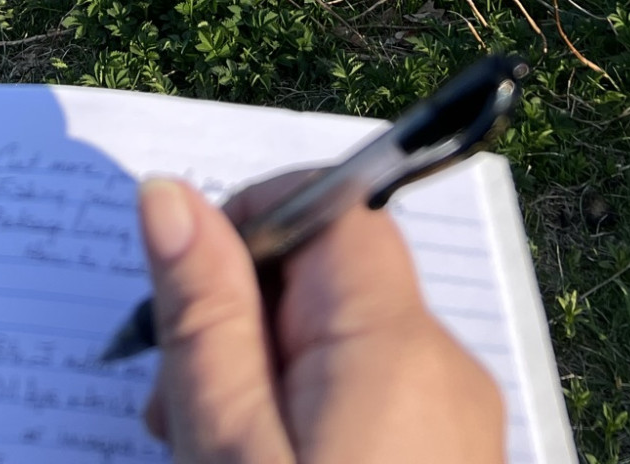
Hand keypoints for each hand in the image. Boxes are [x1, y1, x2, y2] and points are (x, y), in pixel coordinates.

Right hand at [138, 172, 504, 463]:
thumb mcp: (228, 445)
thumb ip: (204, 315)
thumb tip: (169, 192)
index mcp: (398, 345)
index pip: (331, 206)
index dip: (250, 227)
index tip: (184, 300)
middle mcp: (446, 368)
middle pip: (332, 280)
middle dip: (243, 316)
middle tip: (172, 407)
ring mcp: (460, 426)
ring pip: (346, 347)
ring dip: (268, 374)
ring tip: (207, 449)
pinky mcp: (454, 463)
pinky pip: (376, 404)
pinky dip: (311, 419)